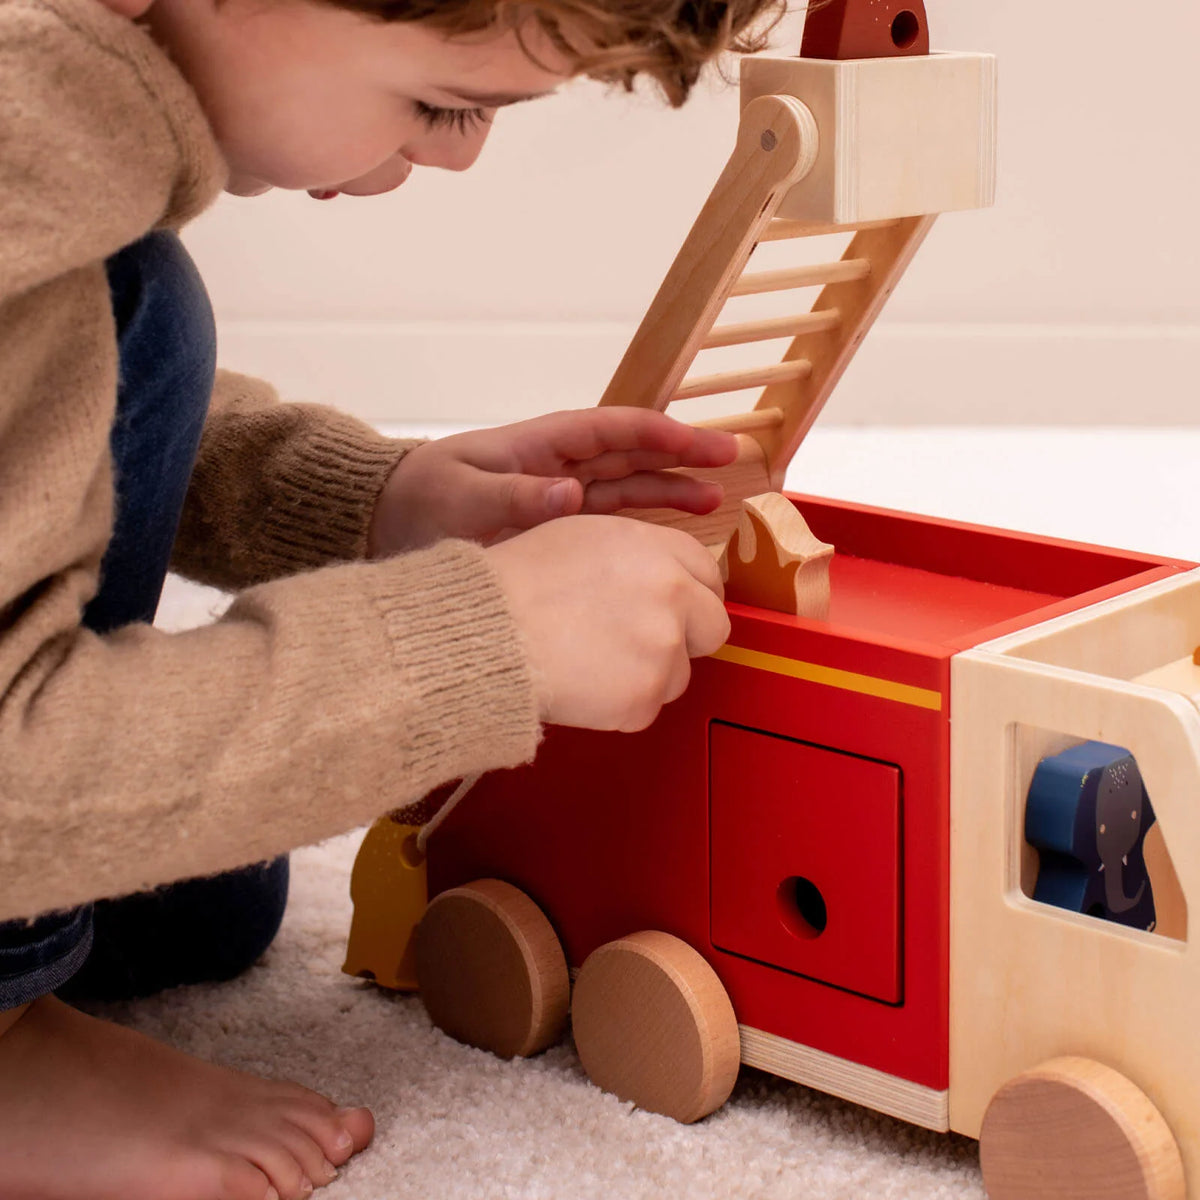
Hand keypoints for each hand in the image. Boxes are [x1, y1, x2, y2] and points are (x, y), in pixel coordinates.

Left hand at [367, 408, 737, 556]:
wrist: (385, 526)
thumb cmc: (417, 500)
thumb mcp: (459, 496)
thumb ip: (512, 498)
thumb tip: (571, 493)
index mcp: (540, 444)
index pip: (613, 430)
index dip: (662, 433)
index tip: (703, 442)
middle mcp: (556, 468)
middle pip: (630, 456)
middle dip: (680, 456)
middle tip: (732, 462)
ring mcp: (556, 500)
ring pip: (624, 490)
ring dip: (668, 492)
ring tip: (715, 502)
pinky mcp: (550, 531)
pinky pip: (604, 524)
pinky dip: (638, 526)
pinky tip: (668, 537)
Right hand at [487, 515, 729, 731]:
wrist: (486, 633)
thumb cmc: (513, 584)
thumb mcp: (577, 537)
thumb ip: (633, 556)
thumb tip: (658, 578)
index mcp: (653, 547)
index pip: (707, 573)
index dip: (692, 596)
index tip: (677, 612)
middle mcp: (670, 591)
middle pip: (712, 626)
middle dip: (685, 640)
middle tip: (638, 647)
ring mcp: (663, 646)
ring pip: (678, 674)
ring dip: (646, 677)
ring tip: (590, 664)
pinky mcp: (645, 695)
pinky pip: (646, 708)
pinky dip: (619, 707)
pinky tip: (581, 685)